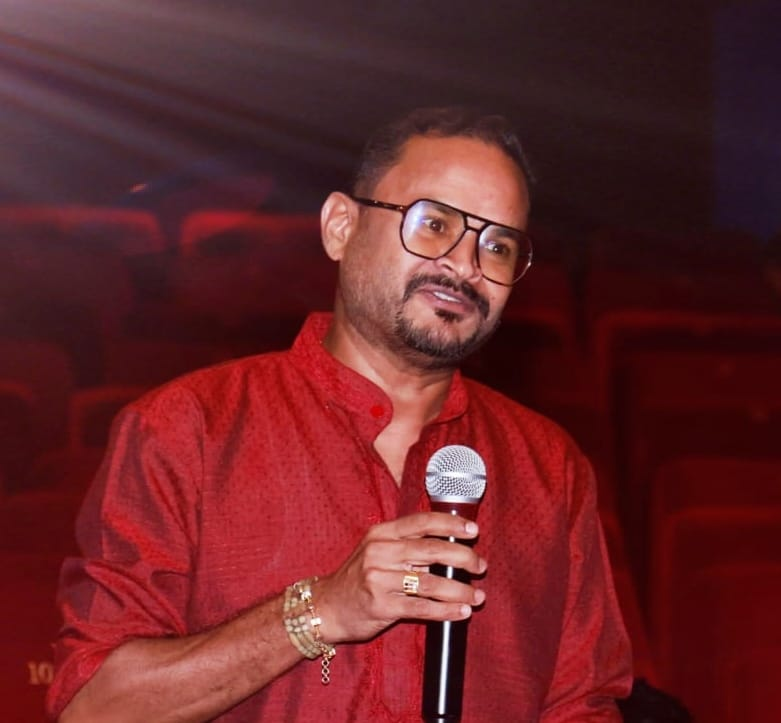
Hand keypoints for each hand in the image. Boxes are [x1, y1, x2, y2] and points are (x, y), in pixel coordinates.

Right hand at [314, 512, 486, 643]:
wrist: (327, 606)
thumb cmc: (359, 576)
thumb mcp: (377, 550)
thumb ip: (407, 544)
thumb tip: (451, 545)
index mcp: (382, 533)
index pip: (422, 522)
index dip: (451, 525)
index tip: (473, 531)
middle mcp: (380, 552)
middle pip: (431, 550)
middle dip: (463, 558)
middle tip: (481, 565)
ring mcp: (379, 579)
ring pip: (430, 583)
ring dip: (460, 590)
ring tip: (478, 596)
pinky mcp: (381, 605)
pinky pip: (421, 608)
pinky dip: (446, 611)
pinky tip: (461, 612)